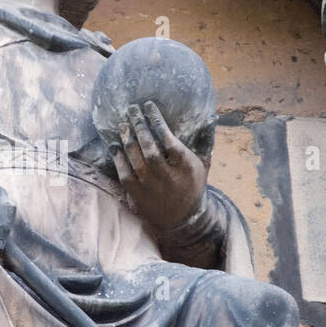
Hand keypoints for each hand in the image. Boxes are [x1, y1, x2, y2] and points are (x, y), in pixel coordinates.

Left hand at [113, 101, 206, 234]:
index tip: (149, 106)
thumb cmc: (193, 185)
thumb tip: (211, 116)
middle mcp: (168, 177)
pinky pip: (125, 174)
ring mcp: (151, 187)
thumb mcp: (204, 164)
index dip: (157, 121)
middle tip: (131, 109)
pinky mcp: (138, 196)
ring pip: (136, 159)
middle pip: (150, 147)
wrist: (182, 220)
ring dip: (127, 139)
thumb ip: (205, 140)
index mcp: (185, 166)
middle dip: (139, 125)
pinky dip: (118, 158)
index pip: (169, 139)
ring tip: (123, 124)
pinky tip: (114, 145)